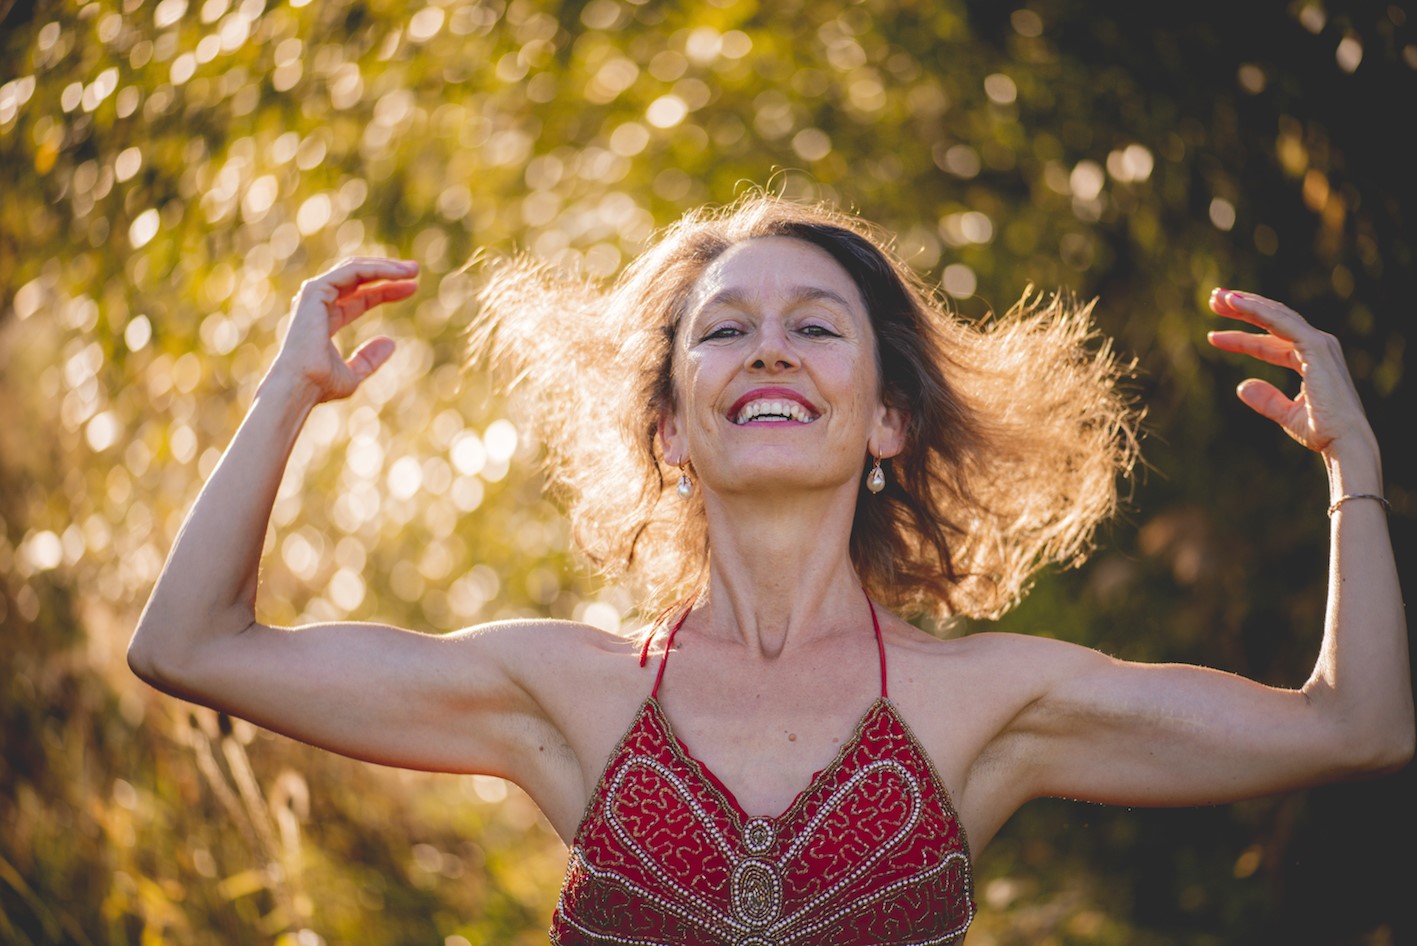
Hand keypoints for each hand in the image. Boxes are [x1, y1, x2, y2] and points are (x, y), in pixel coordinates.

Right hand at [269, 257, 419, 404]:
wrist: (301, 386)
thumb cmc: (320, 385)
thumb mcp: (353, 373)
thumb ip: (369, 359)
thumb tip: (390, 343)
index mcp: (325, 320)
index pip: (360, 298)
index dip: (386, 291)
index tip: (413, 288)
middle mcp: (319, 304)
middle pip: (358, 279)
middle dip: (386, 271)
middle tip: (415, 270)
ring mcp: (315, 295)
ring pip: (354, 269)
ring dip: (384, 266)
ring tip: (413, 270)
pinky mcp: (315, 290)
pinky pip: (351, 271)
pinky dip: (376, 269)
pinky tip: (397, 274)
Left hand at [1206, 289, 1374, 457]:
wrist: (1344, 440)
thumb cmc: (1322, 431)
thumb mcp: (1286, 414)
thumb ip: (1266, 400)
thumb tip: (1241, 386)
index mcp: (1311, 360)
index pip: (1269, 343)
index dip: (1241, 339)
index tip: (1213, 337)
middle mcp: (1317, 346)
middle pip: (1272, 321)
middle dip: (1243, 309)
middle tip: (1213, 299)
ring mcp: (1318, 344)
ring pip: (1275, 316)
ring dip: (1246, 303)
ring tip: (1217, 296)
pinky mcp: (1316, 346)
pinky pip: (1281, 323)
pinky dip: (1258, 310)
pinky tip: (1235, 303)